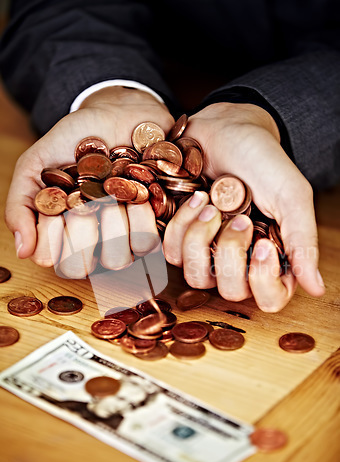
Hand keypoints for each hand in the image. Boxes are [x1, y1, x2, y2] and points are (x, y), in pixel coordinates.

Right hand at [5, 87, 173, 277]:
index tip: (55, 212)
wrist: (118, 113)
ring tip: (113, 195)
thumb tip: (23, 251)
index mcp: (64, 233)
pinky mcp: (154, 225)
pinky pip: (146, 242)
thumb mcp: (36, 164)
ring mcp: (124, 236)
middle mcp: (93, 241)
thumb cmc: (74, 139)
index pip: (54, 263)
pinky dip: (140, 218)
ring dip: (112, 225)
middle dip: (80, 232)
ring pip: (115, 260)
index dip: (52, 242)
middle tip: (85, 201)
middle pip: (81, 267)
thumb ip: (20, 204)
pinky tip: (138, 194)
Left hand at [163, 102, 324, 311]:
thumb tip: (316, 288)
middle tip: (240, 217)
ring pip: (196, 276)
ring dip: (201, 238)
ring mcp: (207, 251)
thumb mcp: (291, 196)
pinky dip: (180, 226)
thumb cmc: (262, 160)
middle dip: (232, 253)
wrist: (226, 129)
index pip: (270, 298)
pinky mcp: (179, 237)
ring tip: (210, 204)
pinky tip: (195, 199)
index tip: (263, 244)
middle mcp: (239, 260)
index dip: (264, 281)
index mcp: (270, 256)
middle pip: (231, 292)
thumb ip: (302, 241)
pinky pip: (171, 253)